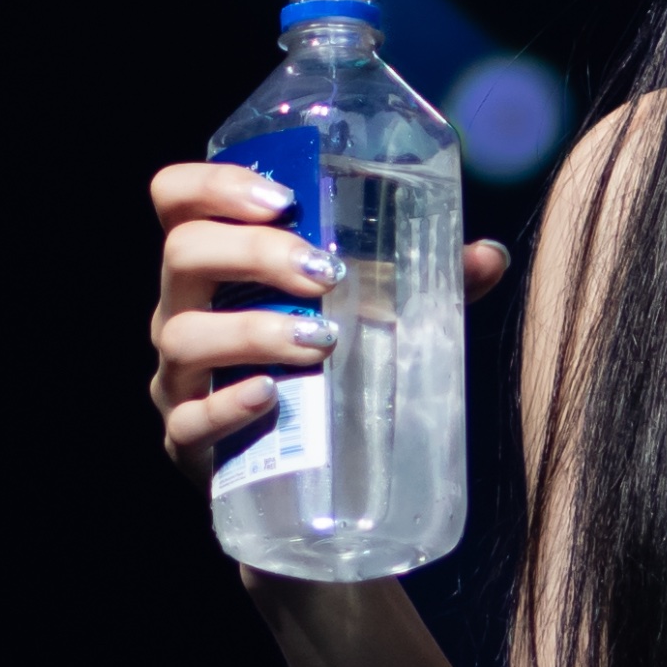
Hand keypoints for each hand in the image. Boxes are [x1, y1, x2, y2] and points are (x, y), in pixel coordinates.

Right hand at [147, 163, 509, 492]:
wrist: (303, 481)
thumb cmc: (329, 372)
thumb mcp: (378, 318)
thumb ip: (428, 284)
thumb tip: (489, 255)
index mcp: (216, 266)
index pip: (177, 199)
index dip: (214, 185)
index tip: (282, 198)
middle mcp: (181, 312)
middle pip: (184, 254)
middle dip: (256, 254)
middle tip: (327, 272)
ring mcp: (179, 379)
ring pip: (183, 336)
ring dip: (253, 330)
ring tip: (321, 341)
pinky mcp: (187, 441)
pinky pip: (189, 421)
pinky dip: (229, 405)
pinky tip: (271, 396)